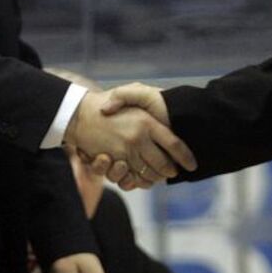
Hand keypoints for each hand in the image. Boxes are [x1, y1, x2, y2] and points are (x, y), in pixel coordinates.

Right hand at [64, 89, 196, 188]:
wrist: (79, 113)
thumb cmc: (108, 101)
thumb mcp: (131, 92)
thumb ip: (149, 100)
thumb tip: (165, 118)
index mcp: (147, 121)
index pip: (173, 143)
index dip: (185, 157)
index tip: (192, 165)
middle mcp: (138, 137)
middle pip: (163, 163)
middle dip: (170, 171)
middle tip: (172, 172)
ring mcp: (125, 151)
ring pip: (148, 173)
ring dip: (155, 178)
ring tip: (158, 176)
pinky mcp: (113, 161)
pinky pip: (131, 177)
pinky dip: (138, 180)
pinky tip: (140, 177)